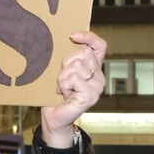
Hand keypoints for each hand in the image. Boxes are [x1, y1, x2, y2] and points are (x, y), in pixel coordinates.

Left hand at [40, 31, 106, 148]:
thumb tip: (67, 39)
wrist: (54, 117)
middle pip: (83, 53)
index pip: (100, 46)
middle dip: (66, 63)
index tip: (72, 36)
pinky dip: (64, 86)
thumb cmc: (56, 93)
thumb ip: (69, 58)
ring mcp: (97, 87)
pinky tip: (65, 95)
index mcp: (94, 68)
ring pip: (77, 66)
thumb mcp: (62, 71)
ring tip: (63, 88)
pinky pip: (74, 79)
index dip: (89, 37)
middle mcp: (99, 76)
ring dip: (63, 77)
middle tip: (62, 79)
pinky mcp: (91, 96)